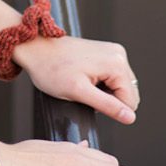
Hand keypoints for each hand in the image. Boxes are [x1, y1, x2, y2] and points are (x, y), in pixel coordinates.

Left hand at [14, 35, 138, 123]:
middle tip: (84, 92)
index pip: (130, 102)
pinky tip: (84, 78)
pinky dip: (101, 83)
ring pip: (120, 86)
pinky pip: (112, 76)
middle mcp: (119, 54)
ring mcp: (112, 51)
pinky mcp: (105, 52)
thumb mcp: (78, 92)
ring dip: (104, 91)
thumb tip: (130, 118)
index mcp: (117, 64)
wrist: (35, 48)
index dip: (110, 108)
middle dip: (108, 99)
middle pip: (127, 93)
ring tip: (82, 84)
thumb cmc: (50, 69)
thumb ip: (107, 106)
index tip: (88, 99)